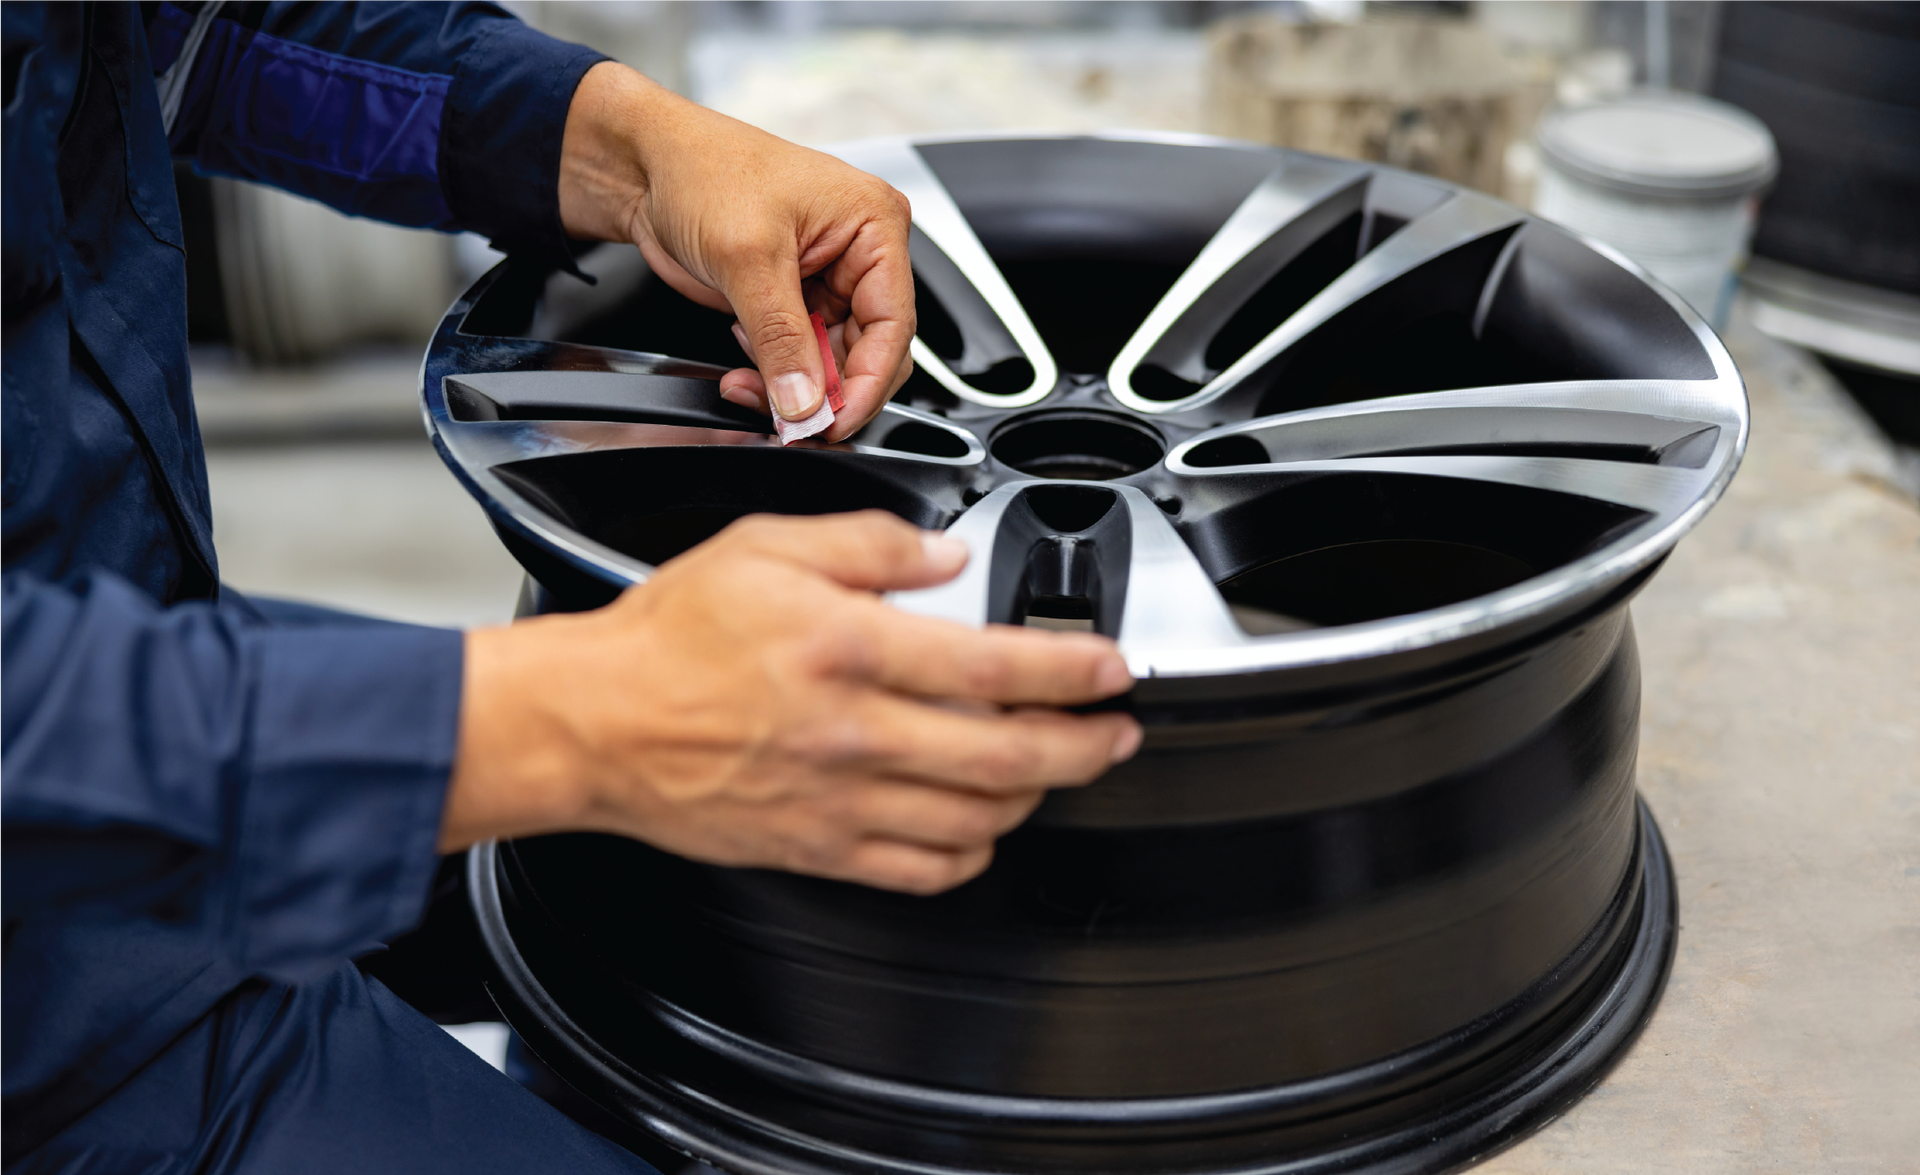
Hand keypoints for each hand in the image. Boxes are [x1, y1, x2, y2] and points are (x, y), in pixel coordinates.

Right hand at [444, 512, 1140, 893]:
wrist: (595, 723)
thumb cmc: (668, 639)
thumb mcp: (765, 546)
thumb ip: (869, 544)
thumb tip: (945, 554)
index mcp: (846, 649)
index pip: (993, 668)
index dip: (1072, 671)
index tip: (1110, 668)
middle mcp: (852, 733)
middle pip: (1007, 757)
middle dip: (1086, 747)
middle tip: (1116, 731)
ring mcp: (839, 802)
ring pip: (976, 820)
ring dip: (1038, 798)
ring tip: (1058, 769)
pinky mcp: (819, 850)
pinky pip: (921, 871)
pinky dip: (972, 854)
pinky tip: (983, 828)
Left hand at [557, 62, 913, 440]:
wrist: (644, 166)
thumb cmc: (702, 169)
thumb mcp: (748, 258)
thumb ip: (781, 339)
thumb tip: (805, 402)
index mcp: (874, 224)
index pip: (894, 324)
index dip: (868, 383)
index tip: (834, 422)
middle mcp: (859, 253)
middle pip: (870, 351)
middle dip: (828, 390)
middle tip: (792, 420)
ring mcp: (827, 278)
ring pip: (833, 362)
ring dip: (795, 387)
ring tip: (751, 388)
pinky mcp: (793, 299)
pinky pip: (799, 357)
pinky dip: (774, 374)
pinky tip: (745, 368)